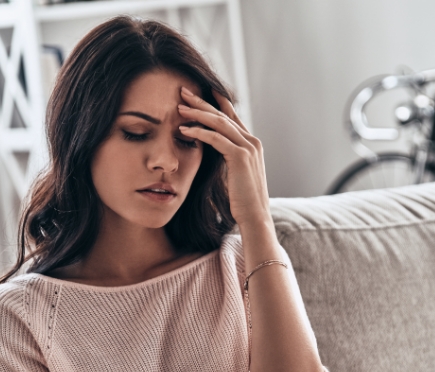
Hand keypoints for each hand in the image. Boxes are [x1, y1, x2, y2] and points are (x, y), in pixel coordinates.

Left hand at [178, 87, 270, 227]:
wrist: (255, 217)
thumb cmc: (242, 202)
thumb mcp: (235, 175)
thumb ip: (228, 160)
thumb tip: (213, 155)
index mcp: (252, 144)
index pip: (232, 117)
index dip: (216, 102)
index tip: (200, 91)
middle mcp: (252, 141)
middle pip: (223, 115)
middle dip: (202, 101)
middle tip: (183, 90)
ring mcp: (248, 147)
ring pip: (219, 123)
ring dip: (197, 113)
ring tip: (179, 107)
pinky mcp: (240, 157)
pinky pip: (216, 138)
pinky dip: (198, 132)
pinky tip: (183, 130)